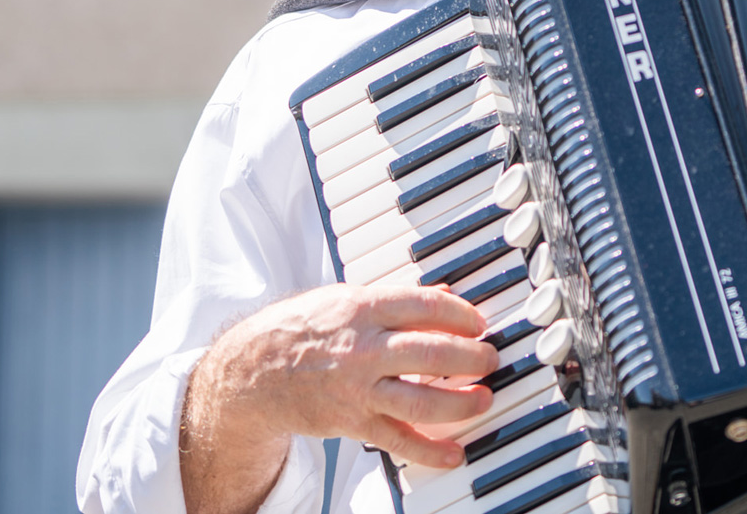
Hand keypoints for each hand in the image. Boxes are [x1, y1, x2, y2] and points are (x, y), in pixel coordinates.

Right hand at [181, 285, 498, 513]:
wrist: (256, 371)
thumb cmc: (306, 328)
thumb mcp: (347, 298)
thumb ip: (397, 299)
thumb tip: (444, 293)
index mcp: (363, 308)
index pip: (425, 306)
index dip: (461, 314)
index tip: (480, 322)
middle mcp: (364, 349)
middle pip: (431, 353)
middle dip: (471, 357)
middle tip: (490, 359)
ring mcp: (359, 389)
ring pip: (421, 401)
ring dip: (461, 403)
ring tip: (483, 398)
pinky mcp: (353, 422)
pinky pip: (398, 441)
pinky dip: (430, 451)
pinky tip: (455, 453)